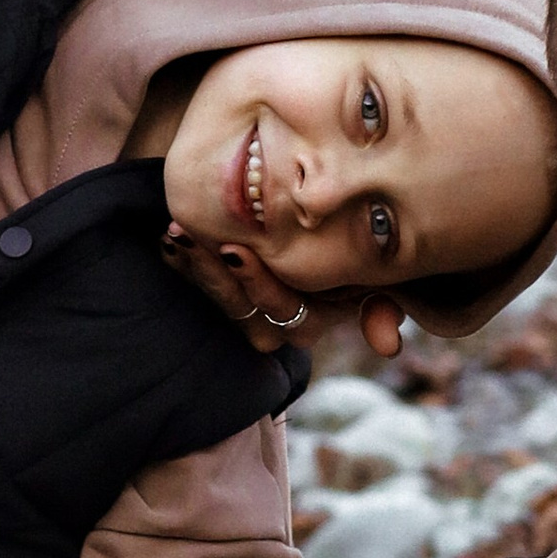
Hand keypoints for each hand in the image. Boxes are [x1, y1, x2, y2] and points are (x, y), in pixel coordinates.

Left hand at [160, 225, 405, 364]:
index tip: (234, 250)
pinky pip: (198, 286)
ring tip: (177, 233)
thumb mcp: (375, 266)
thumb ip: (384, 301)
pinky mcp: (224, 292)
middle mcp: (279, 322)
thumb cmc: (358, 233)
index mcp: (315, 318)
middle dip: (216, 275)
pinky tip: (168, 242)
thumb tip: (388, 347)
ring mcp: (250, 309)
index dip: (259, 286)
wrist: (325, 211)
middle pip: (243, 308)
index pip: (284, 312)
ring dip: (195, 269)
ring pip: (219, 299)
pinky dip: (182, 265)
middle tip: (192, 237)